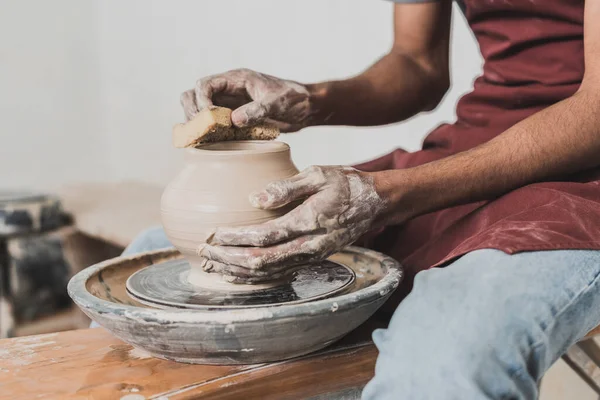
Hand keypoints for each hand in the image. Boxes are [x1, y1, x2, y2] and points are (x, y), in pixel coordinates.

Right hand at [181, 68, 311, 131]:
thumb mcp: (278, 102)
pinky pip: (212, 125)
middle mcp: (228, 90)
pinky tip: (212, 145)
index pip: (204, 84)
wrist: (305, 108)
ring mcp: (229, 105)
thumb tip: (233, 120)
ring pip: (199, 111)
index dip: (200, 101)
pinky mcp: (233, 119)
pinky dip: (207, 133)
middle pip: (193, 96)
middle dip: (192, 113)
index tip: (209, 118)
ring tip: (204, 139)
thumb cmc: (294, 98)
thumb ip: (258, 109)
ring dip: (197, 124)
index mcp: (236, 79)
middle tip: (202, 131)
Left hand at [197, 166, 388, 282]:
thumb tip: (254, 199)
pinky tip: (236, 272)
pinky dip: (253, 276)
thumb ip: (286, 187)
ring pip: (267, 273)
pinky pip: (277, 273)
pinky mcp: (311, 259)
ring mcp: (311, 256)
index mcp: (309, 222)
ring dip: (236, 271)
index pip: (264, 237)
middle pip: (260, 262)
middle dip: (228, 259)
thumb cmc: (346, 185)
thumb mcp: (319, 174)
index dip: (235, 238)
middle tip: (204, 251)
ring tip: (211, 264)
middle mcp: (309, 246)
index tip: (213, 233)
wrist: (375, 203)